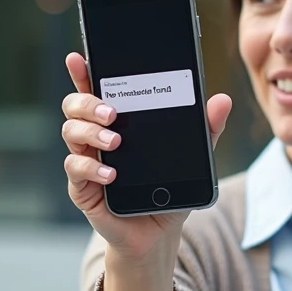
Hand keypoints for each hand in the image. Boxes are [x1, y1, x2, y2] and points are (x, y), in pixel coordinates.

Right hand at [60, 52, 231, 262]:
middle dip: (87, 101)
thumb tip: (222, 101)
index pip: (95, 89)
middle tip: (112, 111)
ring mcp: (86, 161)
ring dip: (91, 132)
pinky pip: (75, 169)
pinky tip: (111, 173)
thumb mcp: (193, 157)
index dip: (83, 72)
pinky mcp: (83, 188)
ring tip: (115, 139)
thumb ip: (206, 129)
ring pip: (70, 132)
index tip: (79, 57)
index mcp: (115, 122)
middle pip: (73, 106)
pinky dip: (92, 167)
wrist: (159, 233)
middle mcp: (95, 137)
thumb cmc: (168, 188)